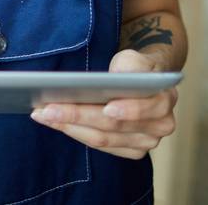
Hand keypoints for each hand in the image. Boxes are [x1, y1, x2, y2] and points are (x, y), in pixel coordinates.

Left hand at [29, 49, 177, 159]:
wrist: (142, 81)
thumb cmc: (134, 68)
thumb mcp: (135, 57)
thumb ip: (132, 64)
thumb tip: (118, 76)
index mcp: (165, 100)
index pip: (144, 107)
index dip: (127, 109)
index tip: (106, 107)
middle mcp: (160, 126)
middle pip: (114, 125)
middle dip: (79, 116)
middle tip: (48, 108)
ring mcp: (146, 142)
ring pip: (102, 139)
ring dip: (70, 127)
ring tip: (42, 114)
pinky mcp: (130, 150)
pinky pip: (99, 146)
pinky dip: (75, 133)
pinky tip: (54, 122)